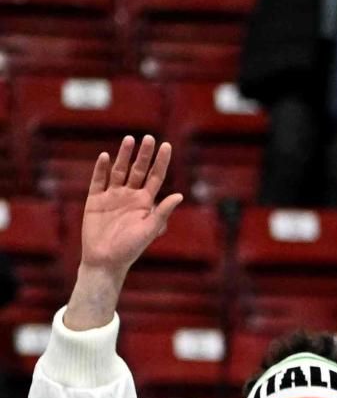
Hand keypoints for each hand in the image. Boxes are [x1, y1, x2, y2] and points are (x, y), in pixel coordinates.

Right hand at [68, 137, 185, 326]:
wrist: (105, 259)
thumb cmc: (131, 248)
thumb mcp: (149, 230)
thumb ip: (163, 213)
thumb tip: (180, 195)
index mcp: (146, 203)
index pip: (156, 177)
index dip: (161, 162)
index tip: (167, 145)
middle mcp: (130, 196)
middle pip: (138, 170)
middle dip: (144, 154)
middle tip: (149, 137)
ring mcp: (113, 196)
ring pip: (119, 171)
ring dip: (123, 156)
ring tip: (129, 139)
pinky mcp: (95, 199)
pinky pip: (98, 180)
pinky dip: (101, 168)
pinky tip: (105, 156)